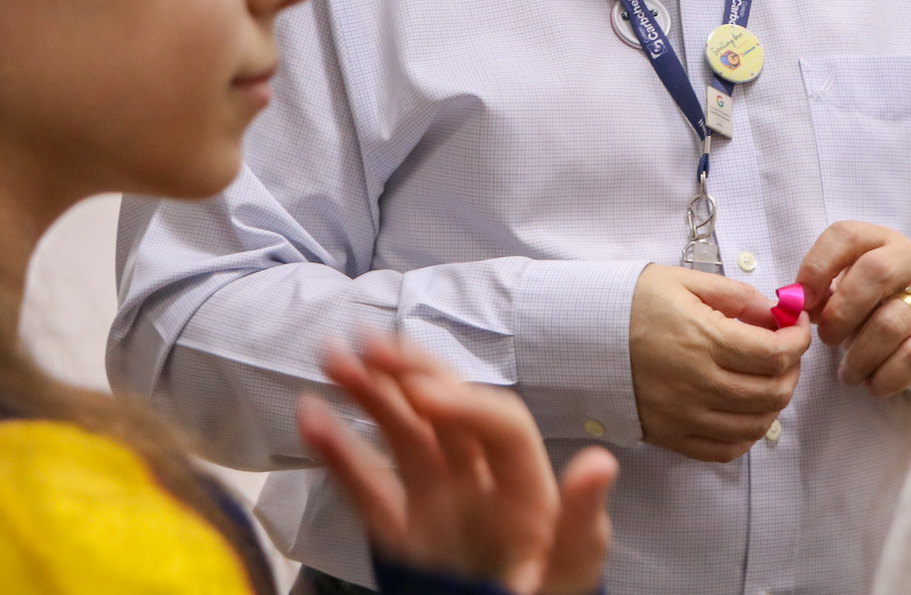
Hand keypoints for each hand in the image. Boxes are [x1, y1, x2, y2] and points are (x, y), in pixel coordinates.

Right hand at [298, 338, 617, 594]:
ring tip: (333, 357)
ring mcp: (437, 506)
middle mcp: (481, 484)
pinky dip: (337, 453)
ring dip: (369, 394)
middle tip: (368, 343)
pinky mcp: (401, 538)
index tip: (420, 390)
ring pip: (401, 435)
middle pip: (446, 413)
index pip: (499, 425)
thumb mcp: (572, 568)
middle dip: (409, 372)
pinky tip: (311, 418)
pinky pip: (366, 487)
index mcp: (526, 488)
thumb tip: (600, 463)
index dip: (463, 403)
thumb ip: (580, 522)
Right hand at [628, 264, 810, 462]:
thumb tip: (772, 312)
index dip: (797, 340)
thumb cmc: (630, 304)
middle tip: (786, 352)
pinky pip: (725, 450)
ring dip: (774, 403)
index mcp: (705, 340)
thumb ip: (734, 295)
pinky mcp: (671, 436)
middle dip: (791, 370)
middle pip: (772, 392)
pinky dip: (747, 435)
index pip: (775, 353)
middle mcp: (700, 384)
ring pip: (756, 424)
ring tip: (769, 380)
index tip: (796, 327)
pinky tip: (746, 412)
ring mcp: (686, 416)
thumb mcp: (683, 282)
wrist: (579, 336)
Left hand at [796, 222, 910, 397]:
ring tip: (849, 374)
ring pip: (891, 322)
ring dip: (860, 356)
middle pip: (874, 272)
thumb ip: (823, 296)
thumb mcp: (853, 292)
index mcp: (879, 242)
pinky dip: (886, 376)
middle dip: (841, 312)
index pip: (846, 236)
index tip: (802, 301)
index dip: (818, 265)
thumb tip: (794, 308)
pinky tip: (875, 384)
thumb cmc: (884, 306)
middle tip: (828, 340)